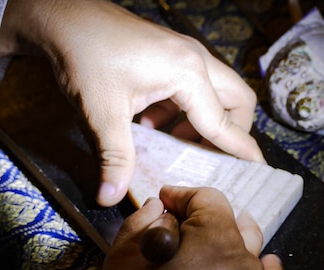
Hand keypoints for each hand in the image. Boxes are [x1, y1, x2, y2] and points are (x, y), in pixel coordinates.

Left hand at [0, 0, 264, 206]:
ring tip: (177, 144)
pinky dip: (184, 110)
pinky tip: (153, 124)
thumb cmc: (85, 57)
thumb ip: (114, 157)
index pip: (225, 122)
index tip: (260, 171)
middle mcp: (196, 61)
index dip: (243, 151)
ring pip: (218, 92)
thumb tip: (110, 198)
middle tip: (210, 158)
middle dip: (232, 133)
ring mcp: (185, 54)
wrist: (62, 16)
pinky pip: (194, 87)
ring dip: (205, 121)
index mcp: (189, 74)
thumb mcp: (101, 112)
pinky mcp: (170, 54)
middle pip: (237, 100)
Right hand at [86, 186, 283, 269]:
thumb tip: (161, 209)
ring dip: (231, 242)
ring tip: (210, 247)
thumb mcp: (123, 257)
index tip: (165, 201)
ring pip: (253, 252)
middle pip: (235, 222)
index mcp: (215, 242)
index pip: (209, 199)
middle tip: (179, 225)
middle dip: (206, 217)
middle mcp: (244, 264)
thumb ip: (144, 220)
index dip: (183, 194)